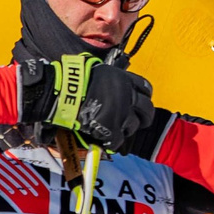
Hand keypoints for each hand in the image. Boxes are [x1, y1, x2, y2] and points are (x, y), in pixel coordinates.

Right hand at [21, 53, 154, 150]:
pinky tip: (103, 140)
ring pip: (133, 126)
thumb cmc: (76, 79)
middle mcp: (128, 96)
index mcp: (125, 80)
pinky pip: (118, 140)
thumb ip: (111, 80)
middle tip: (138, 121)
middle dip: (145, 117)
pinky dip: (111, 142)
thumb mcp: (101, 72)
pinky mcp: (112, 129)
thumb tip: (110, 86)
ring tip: (114, 130)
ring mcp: (122, 114)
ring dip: (125, 129)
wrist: (65, 92)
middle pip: (147, 109)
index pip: (146, 89)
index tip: (140, 101)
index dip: (145, 97)